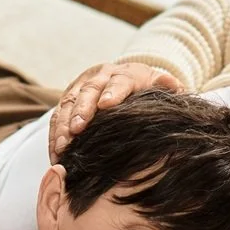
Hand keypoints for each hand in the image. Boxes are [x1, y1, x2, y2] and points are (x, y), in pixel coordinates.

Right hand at [48, 62, 183, 158]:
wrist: (126, 78)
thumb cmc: (145, 88)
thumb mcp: (159, 84)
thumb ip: (167, 87)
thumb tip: (176, 87)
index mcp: (124, 74)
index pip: (118, 81)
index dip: (112, 93)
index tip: (107, 105)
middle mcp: (98, 77)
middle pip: (87, 92)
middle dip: (80, 111)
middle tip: (77, 130)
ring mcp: (80, 88)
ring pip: (67, 105)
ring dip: (62, 127)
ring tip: (62, 147)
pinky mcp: (67, 101)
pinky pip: (56, 118)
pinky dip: (54, 136)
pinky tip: (55, 154)